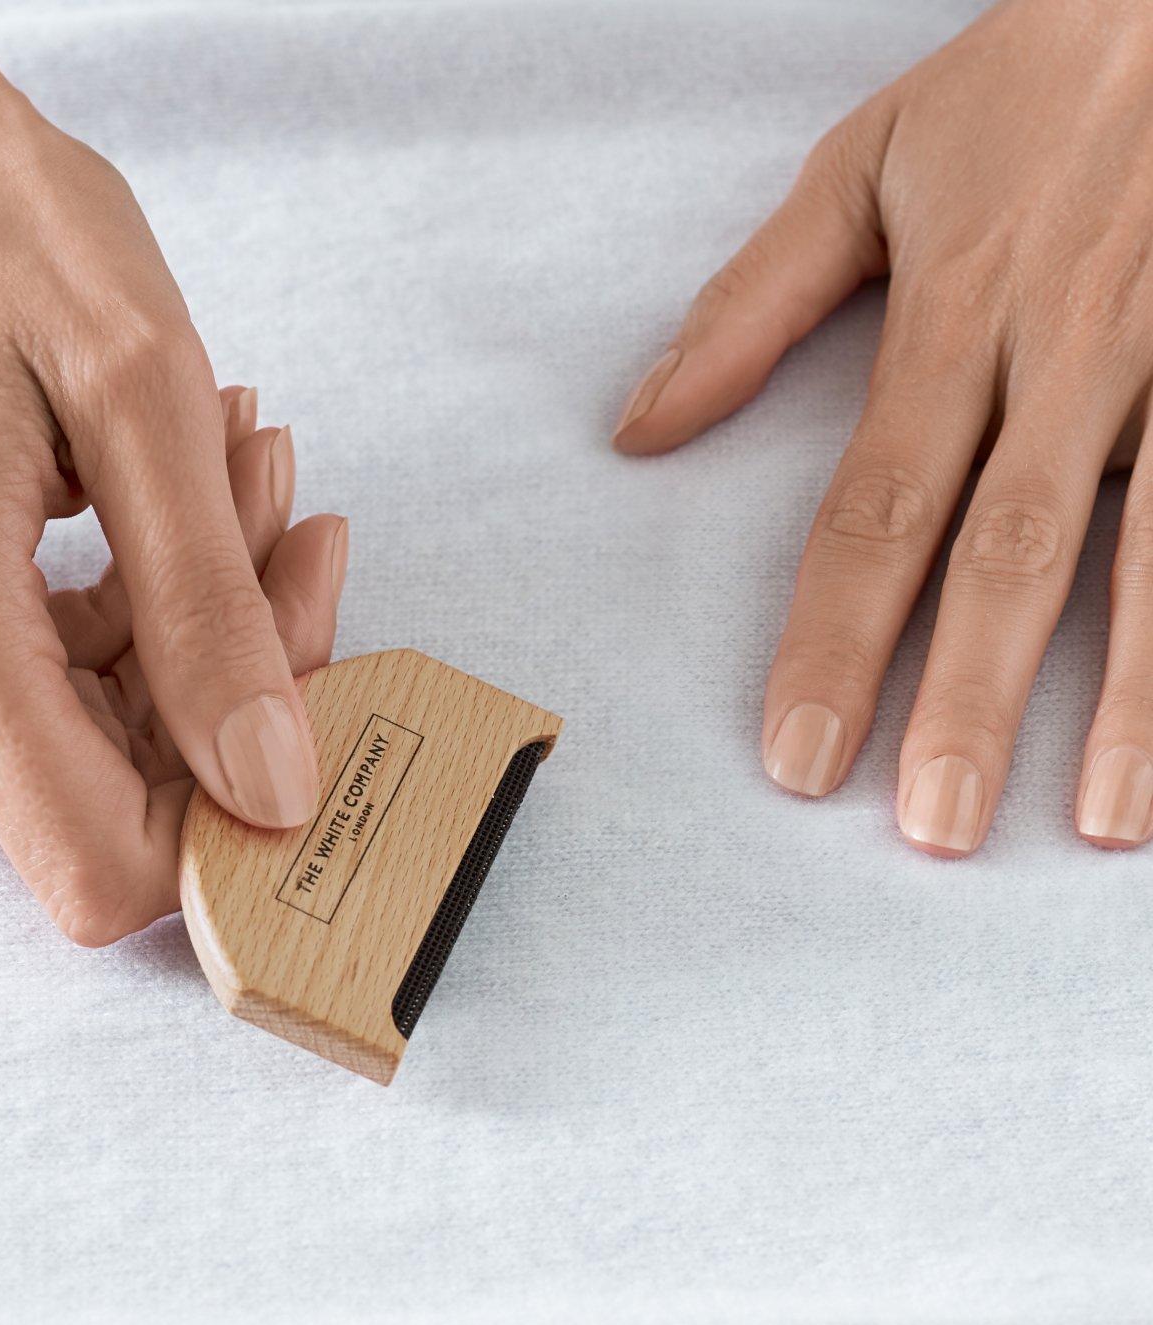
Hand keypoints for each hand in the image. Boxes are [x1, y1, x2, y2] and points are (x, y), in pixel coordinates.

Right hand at [0, 2, 345, 941]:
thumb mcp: (145, 397)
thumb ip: (214, 618)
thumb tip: (275, 792)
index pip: (103, 864)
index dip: (225, 820)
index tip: (299, 695)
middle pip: (101, 795)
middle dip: (224, 680)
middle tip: (281, 520)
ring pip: (69, 738)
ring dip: (179, 630)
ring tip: (226, 475)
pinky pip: (17, 685)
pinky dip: (113, 615)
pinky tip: (156, 501)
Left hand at [614, 0, 1152, 855]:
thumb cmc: (1034, 76)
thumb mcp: (868, 164)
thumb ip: (750, 305)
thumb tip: (640, 426)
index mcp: (958, 317)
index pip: (876, 513)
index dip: (833, 642)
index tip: (800, 755)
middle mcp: (1072, 354)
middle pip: (1009, 555)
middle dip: (968, 702)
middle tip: (932, 829)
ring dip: (1129, 696)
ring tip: (1097, 820)